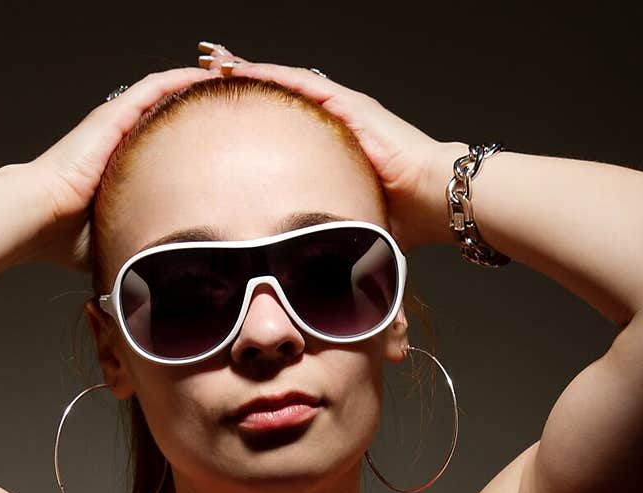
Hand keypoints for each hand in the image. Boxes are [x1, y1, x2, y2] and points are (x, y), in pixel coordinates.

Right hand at [27, 67, 215, 271]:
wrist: (39, 219)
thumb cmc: (65, 238)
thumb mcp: (116, 240)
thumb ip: (140, 243)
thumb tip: (168, 274)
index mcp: (121, 167)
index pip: (162, 147)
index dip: (190, 143)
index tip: (222, 149)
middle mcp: (119, 140)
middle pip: (166, 116)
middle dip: (199, 111)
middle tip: (233, 111)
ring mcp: (116, 124)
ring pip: (164, 94)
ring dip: (194, 87)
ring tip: (228, 83)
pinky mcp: (113, 115)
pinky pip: (154, 88)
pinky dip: (180, 79)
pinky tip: (207, 77)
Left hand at [198, 45, 449, 252]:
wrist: (437, 202)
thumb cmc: (406, 221)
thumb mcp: (350, 229)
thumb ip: (326, 243)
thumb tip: (304, 279)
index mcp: (337, 149)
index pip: (287, 128)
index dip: (255, 121)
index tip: (222, 121)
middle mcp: (337, 123)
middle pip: (280, 98)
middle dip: (242, 87)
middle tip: (204, 78)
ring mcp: (343, 110)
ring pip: (285, 82)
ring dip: (247, 72)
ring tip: (212, 63)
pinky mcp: (348, 105)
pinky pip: (300, 82)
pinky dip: (269, 74)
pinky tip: (239, 68)